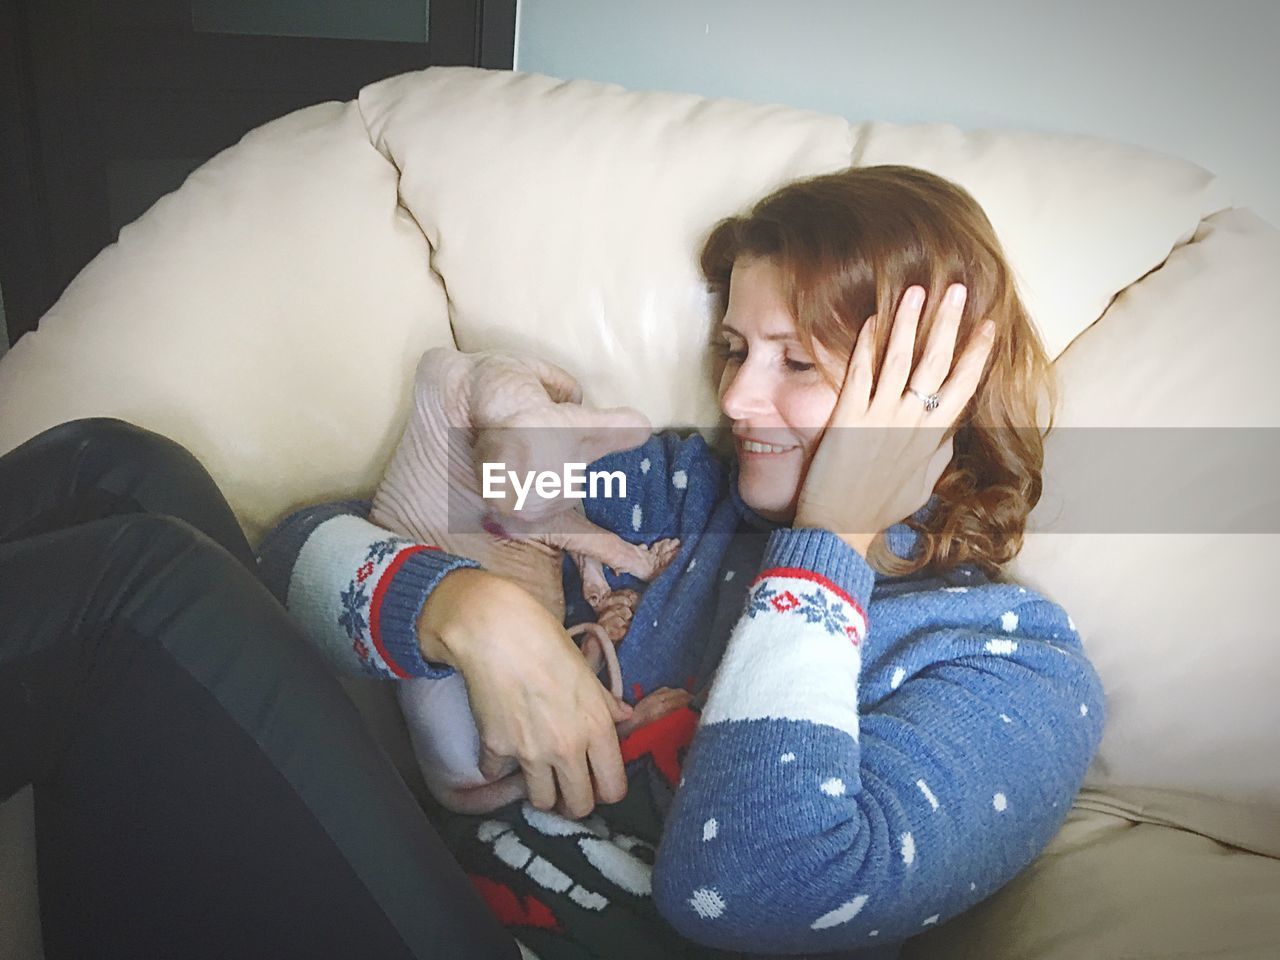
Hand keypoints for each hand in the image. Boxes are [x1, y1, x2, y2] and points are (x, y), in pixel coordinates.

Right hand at [417, 568, 632, 817]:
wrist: (497, 632)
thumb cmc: (547, 642)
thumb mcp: (586, 671)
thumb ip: (604, 702)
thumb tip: (623, 715)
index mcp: (597, 729)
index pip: (613, 789)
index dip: (606, 789)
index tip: (596, 780)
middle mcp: (567, 748)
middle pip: (578, 807)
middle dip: (574, 800)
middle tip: (566, 783)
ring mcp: (530, 753)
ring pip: (541, 803)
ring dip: (540, 791)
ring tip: (537, 770)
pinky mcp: (495, 749)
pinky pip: (497, 774)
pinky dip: (498, 765)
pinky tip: (500, 743)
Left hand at [794, 284, 995, 555]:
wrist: (839, 529)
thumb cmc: (878, 512)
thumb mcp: (921, 486)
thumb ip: (938, 457)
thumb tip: (949, 434)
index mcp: (932, 438)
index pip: (963, 385)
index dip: (977, 352)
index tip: (988, 324)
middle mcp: (911, 422)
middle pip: (937, 362)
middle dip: (949, 323)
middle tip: (957, 289)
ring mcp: (880, 417)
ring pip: (901, 359)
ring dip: (910, 321)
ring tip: (918, 290)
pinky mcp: (849, 417)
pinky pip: (861, 372)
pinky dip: (867, 344)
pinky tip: (873, 319)